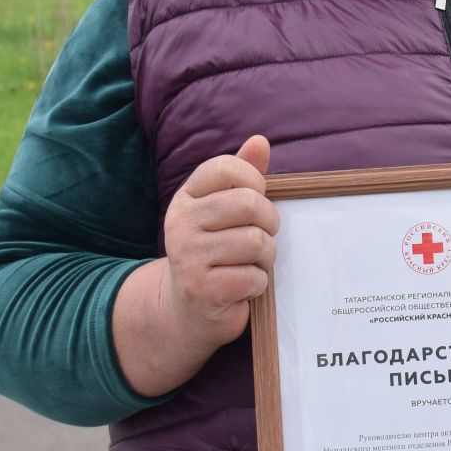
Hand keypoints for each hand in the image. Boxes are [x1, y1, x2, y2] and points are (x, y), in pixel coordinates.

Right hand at [112, 136, 276, 394]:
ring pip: (256, 242)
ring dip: (266, 258)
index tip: (257, 199)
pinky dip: (259, 284)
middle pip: (249, 204)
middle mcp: (181, 222)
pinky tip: (244, 286)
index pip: (226, 167)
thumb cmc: (216, 252)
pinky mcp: (200, 288)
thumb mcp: (225, 211)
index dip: (254, 182)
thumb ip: (243, 175)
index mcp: (187, 197)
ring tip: (252, 264)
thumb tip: (260, 141)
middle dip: (269, 223)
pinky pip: (252, 276)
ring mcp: (187, 255)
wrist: (187, 309)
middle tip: (263, 237)